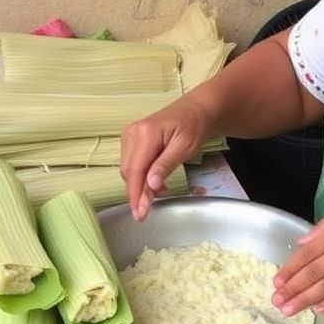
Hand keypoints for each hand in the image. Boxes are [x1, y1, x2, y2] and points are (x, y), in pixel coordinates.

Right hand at [120, 96, 211, 220]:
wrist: (194, 110)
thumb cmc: (193, 126)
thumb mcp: (185, 147)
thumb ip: (165, 165)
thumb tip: (150, 185)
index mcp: (146, 133)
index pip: (135, 170)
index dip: (136, 195)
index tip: (139, 213)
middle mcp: (132, 133)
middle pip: (129, 172)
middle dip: (139, 192)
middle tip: (153, 206)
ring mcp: (130, 135)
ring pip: (129, 170)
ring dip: (141, 185)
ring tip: (161, 190)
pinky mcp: (131, 140)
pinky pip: (132, 164)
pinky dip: (141, 176)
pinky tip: (155, 181)